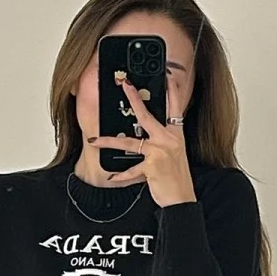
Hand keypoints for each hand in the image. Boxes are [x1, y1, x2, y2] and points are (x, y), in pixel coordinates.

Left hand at [88, 75, 195, 206]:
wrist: (181, 199)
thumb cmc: (176, 177)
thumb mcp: (175, 154)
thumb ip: (163, 140)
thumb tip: (147, 133)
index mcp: (175, 134)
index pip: (175, 107)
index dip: (171, 90)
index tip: (167, 76)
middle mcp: (169, 140)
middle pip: (147, 116)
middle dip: (135, 99)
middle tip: (125, 85)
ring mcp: (160, 152)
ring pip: (129, 142)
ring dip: (109, 141)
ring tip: (94, 140)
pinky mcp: (152, 166)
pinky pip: (131, 169)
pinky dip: (121, 174)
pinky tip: (112, 176)